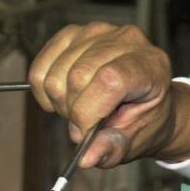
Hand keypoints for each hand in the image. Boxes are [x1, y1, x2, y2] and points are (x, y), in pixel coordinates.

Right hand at [29, 23, 189, 168]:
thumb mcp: (133, 142)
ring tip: (80, 107)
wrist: (144, 99)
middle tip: (86, 123)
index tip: (85, 132)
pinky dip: (43, 90)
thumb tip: (85, 158)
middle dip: (73, 111)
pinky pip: (40, 66)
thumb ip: (111, 149)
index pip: (109, 79)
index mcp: (149, 65)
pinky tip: (64, 95)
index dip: (88, 111)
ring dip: (59, 102)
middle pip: (76, 77)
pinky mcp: (73, 34)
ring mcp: (97, 32)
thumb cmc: (142, 119)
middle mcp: (126, 40)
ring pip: (54, 75)